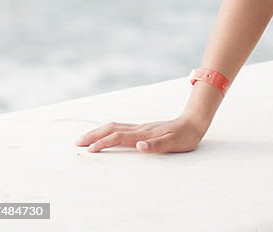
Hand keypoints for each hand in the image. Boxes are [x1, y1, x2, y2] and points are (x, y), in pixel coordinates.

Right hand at [76, 115, 207, 153]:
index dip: (103, 143)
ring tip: (86, 138)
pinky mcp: (144, 128)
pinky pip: (121, 127)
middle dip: (94, 135)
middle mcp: (140, 129)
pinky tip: (105, 134)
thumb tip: (139, 146)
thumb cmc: (185, 136)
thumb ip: (156, 145)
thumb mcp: (174, 143)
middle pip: (111, 128)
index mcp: (144, 134)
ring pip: (115, 126)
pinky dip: (108, 130)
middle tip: (77, 142)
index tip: (90, 150)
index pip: (118, 137)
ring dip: (98, 132)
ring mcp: (141, 127)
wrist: (194, 122)